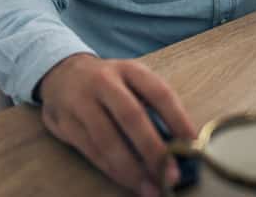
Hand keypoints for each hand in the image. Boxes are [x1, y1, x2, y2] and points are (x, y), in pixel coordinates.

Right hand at [37, 53, 195, 195]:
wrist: (61, 73)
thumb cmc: (109, 84)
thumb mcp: (130, 82)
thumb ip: (152, 107)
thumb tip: (180, 145)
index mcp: (129, 70)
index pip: (158, 92)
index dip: (178, 119)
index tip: (194, 145)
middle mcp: (104, 82)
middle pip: (131, 116)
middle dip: (153, 149)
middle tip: (171, 175)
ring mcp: (81, 101)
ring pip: (107, 138)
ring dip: (131, 168)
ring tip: (150, 188)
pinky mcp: (65, 122)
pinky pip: (91, 151)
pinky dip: (112, 169)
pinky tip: (128, 181)